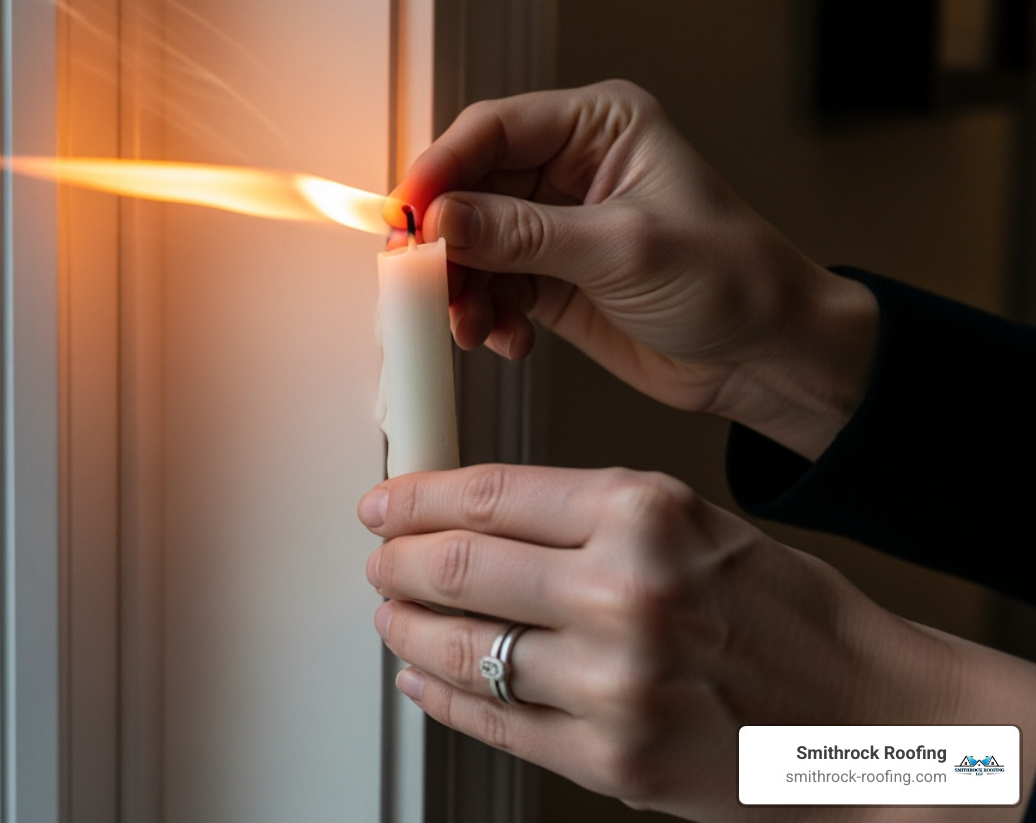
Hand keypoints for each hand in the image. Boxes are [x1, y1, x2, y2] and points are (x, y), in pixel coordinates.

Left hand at [359, 465, 1035, 821]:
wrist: (873, 717)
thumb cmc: (785, 613)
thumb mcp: (692, 522)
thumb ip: (584, 514)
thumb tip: (472, 513)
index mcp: (644, 513)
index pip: (487, 495)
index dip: (415, 498)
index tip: (384, 504)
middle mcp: (624, 592)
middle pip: (457, 568)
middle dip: (396, 563)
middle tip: (381, 562)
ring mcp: (614, 683)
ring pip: (460, 651)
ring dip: (406, 631)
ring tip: (394, 619)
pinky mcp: (613, 759)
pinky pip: (492, 723)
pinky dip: (442, 697)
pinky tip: (425, 678)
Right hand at [388, 80, 876, 458]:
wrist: (770, 359)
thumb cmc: (735, 282)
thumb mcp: (624, 249)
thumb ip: (524, 234)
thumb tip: (443, 219)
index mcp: (599, 126)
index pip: (493, 130)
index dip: (441, 168)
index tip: (408, 215)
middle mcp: (570, 168)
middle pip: (468, 188)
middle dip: (445, 240)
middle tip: (425, 281)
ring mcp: (556, 225)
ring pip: (470, 243)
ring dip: (460, 288)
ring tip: (473, 326)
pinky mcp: (550, 277)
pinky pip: (489, 287)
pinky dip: (484, 315)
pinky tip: (506, 339)